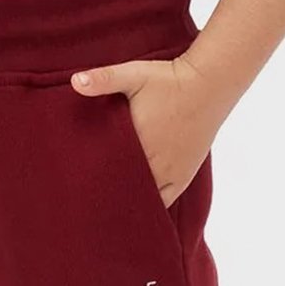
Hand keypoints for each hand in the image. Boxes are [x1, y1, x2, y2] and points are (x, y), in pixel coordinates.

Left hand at [71, 52, 223, 204]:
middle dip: (106, 192)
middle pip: (123, 188)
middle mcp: (154, 162)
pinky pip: (165, 201)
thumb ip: (104, 79)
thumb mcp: (134, 74)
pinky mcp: (184, 175)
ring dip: (127, 200)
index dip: (91, 179)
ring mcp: (170, 172)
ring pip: (143, 198)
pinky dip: (151, 206)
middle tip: (87, 200)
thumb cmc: (169, 79)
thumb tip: (75, 80)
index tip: (77, 184)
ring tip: (108, 209)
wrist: (209, 84)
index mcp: (137, 142)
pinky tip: (137, 211)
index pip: (106, 171)